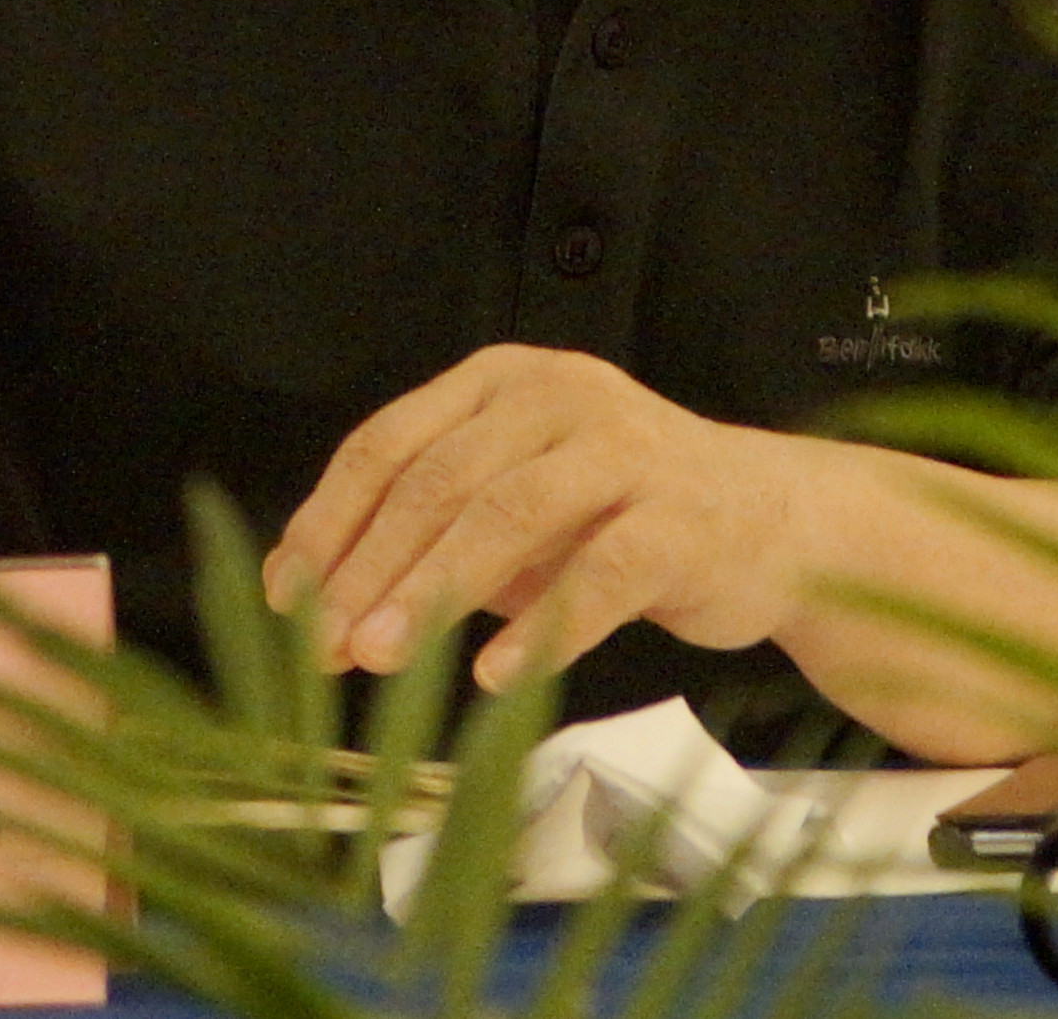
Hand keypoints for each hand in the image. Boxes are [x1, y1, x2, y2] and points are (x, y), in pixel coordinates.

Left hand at [263, 346, 831, 694]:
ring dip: (436, 591)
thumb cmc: (620, 515)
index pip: (391, 442)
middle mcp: (561, 396)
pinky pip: (600, 573)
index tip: (284, 596)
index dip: (330, 520)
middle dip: (372, 566)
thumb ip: (430, 536)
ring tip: (384, 657)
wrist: (773, 522)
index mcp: (503, 381)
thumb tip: (319, 607)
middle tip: (324, 643)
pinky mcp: (682, 518)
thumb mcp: (514, 507)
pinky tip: (495, 676)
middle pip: (440, 479)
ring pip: (509, 513)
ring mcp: (628, 450)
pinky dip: (541, 627)